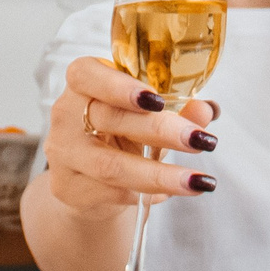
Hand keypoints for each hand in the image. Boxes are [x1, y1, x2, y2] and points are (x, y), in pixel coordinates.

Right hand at [42, 56, 216, 215]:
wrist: (91, 180)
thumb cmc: (122, 133)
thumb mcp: (149, 116)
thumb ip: (178, 109)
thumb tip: (205, 111)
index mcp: (84, 83)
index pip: (86, 75)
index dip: (118, 86)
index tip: (156, 99)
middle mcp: (66, 114)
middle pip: (109, 120)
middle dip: (160, 131)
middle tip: (201, 140)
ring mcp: (63, 153)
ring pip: (111, 166)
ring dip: (159, 175)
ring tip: (197, 180)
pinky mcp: (67, 188)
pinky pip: (110, 193)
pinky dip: (145, 195)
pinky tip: (166, 194)